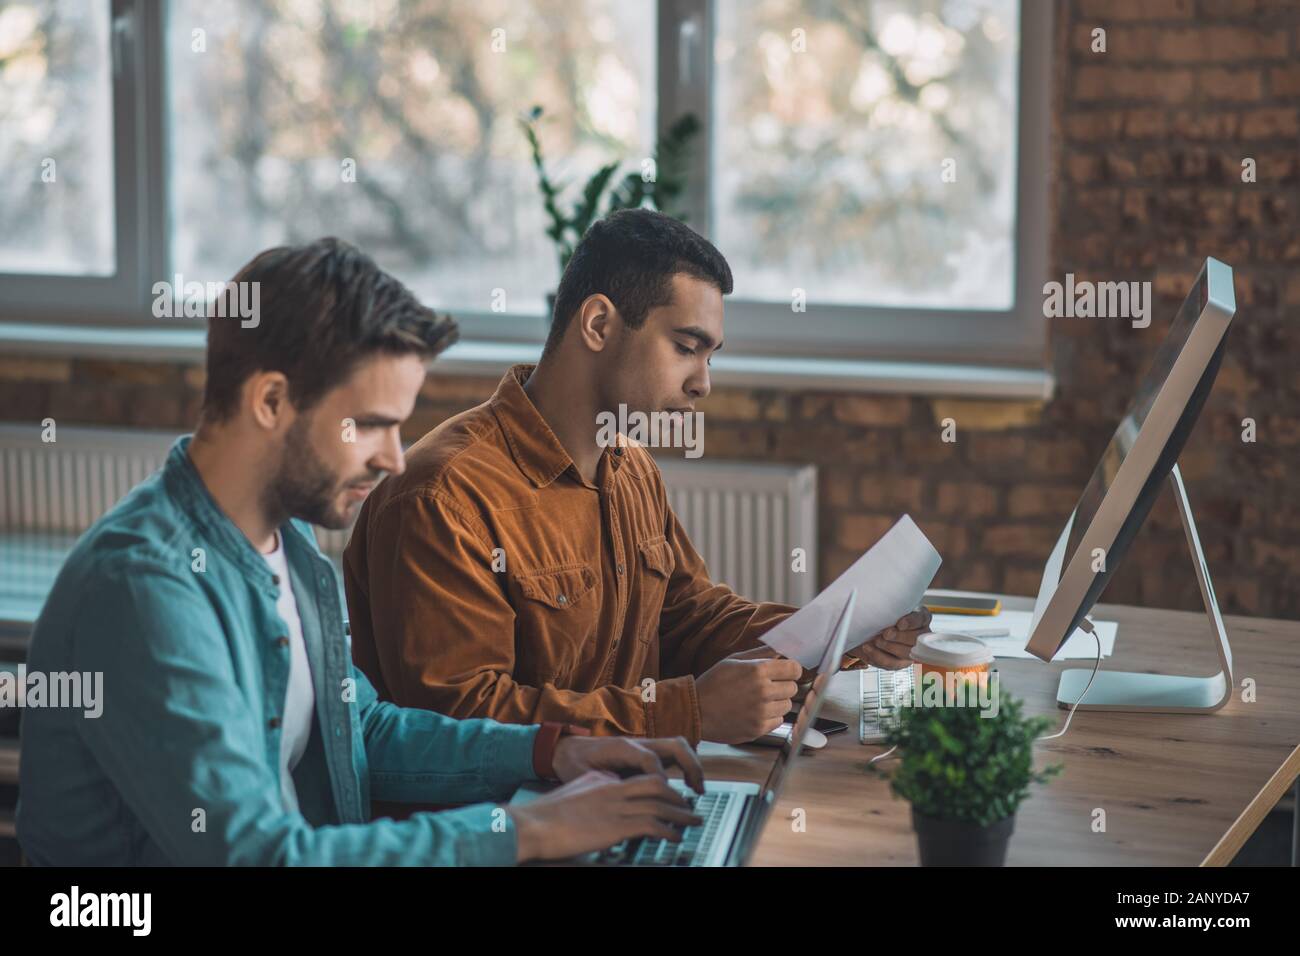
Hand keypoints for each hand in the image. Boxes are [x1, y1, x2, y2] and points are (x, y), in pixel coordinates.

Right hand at [507, 771, 702, 862]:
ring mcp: (615, 806)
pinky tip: (675, 837)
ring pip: (660, 804)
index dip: (659, 789)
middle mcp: (612, 787)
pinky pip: (652, 825)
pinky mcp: (616, 826)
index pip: (638, 779)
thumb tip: (604, 803)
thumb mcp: (573, 793)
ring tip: (693, 822)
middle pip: (656, 786)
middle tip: (689, 807)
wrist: (532, 824)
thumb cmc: (545, 816)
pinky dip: (668, 831)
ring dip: (680, 815)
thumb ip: (592, 791)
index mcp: (602, 779)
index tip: (669, 797)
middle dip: (676, 797)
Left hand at [551, 735, 704, 794]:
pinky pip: (672, 755)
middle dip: (691, 765)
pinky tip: (687, 786)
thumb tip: (619, 796)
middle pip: (674, 745)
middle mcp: (638, 743)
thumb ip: (602, 783)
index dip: (658, 778)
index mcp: (622, 747)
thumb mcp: (583, 775)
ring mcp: (644, 747)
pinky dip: (685, 767)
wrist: (567, 749)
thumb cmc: (573, 763)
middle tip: (697, 789)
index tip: (662, 796)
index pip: (650, 758)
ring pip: (678, 747)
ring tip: (698, 789)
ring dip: (692, 764)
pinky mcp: (646, 754)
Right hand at [696, 645, 802, 743]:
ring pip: (787, 705)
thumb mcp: (733, 660)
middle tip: (768, 687)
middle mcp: (762, 691)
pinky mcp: (759, 729)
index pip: (794, 669)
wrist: (696, 711)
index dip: (791, 670)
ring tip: (759, 700)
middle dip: (783, 686)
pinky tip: (755, 712)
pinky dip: (771, 716)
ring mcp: (761, 712)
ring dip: (778, 702)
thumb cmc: (713, 682)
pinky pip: (779, 721)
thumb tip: (781, 649)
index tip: (786, 672)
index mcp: (757, 670)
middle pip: (793, 688)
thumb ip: (760, 653)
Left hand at [850, 606, 931, 668]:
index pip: (921, 619)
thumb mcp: (889, 608)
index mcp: (920, 618)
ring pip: (905, 653)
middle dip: (899, 637)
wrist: (870, 630)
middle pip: (915, 639)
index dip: (911, 622)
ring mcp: (911, 651)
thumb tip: (885, 607)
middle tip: (885, 634)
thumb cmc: (884, 616)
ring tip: (875, 641)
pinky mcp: (900, 663)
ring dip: (888, 647)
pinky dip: (878, 656)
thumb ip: (891, 608)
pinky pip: (891, 663)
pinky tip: (868, 648)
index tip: (899, 624)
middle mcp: (920, 635)